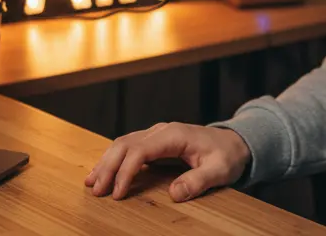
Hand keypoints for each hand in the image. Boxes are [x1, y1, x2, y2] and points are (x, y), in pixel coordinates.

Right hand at [85, 122, 249, 202]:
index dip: (126, 171)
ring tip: (91, 182)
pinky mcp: (154, 142)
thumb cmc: (227, 155)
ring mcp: (156, 134)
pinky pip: (128, 148)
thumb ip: (198, 181)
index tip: (118, 193)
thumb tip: (174, 194)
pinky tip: (102, 172)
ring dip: (106, 162)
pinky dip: (113, 160)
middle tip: (96, 190)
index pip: (140, 150)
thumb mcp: (219, 170)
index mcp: (174, 135)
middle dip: (108, 167)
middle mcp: (161, 131)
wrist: (234, 142)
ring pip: (122, 144)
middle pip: (125, 144)